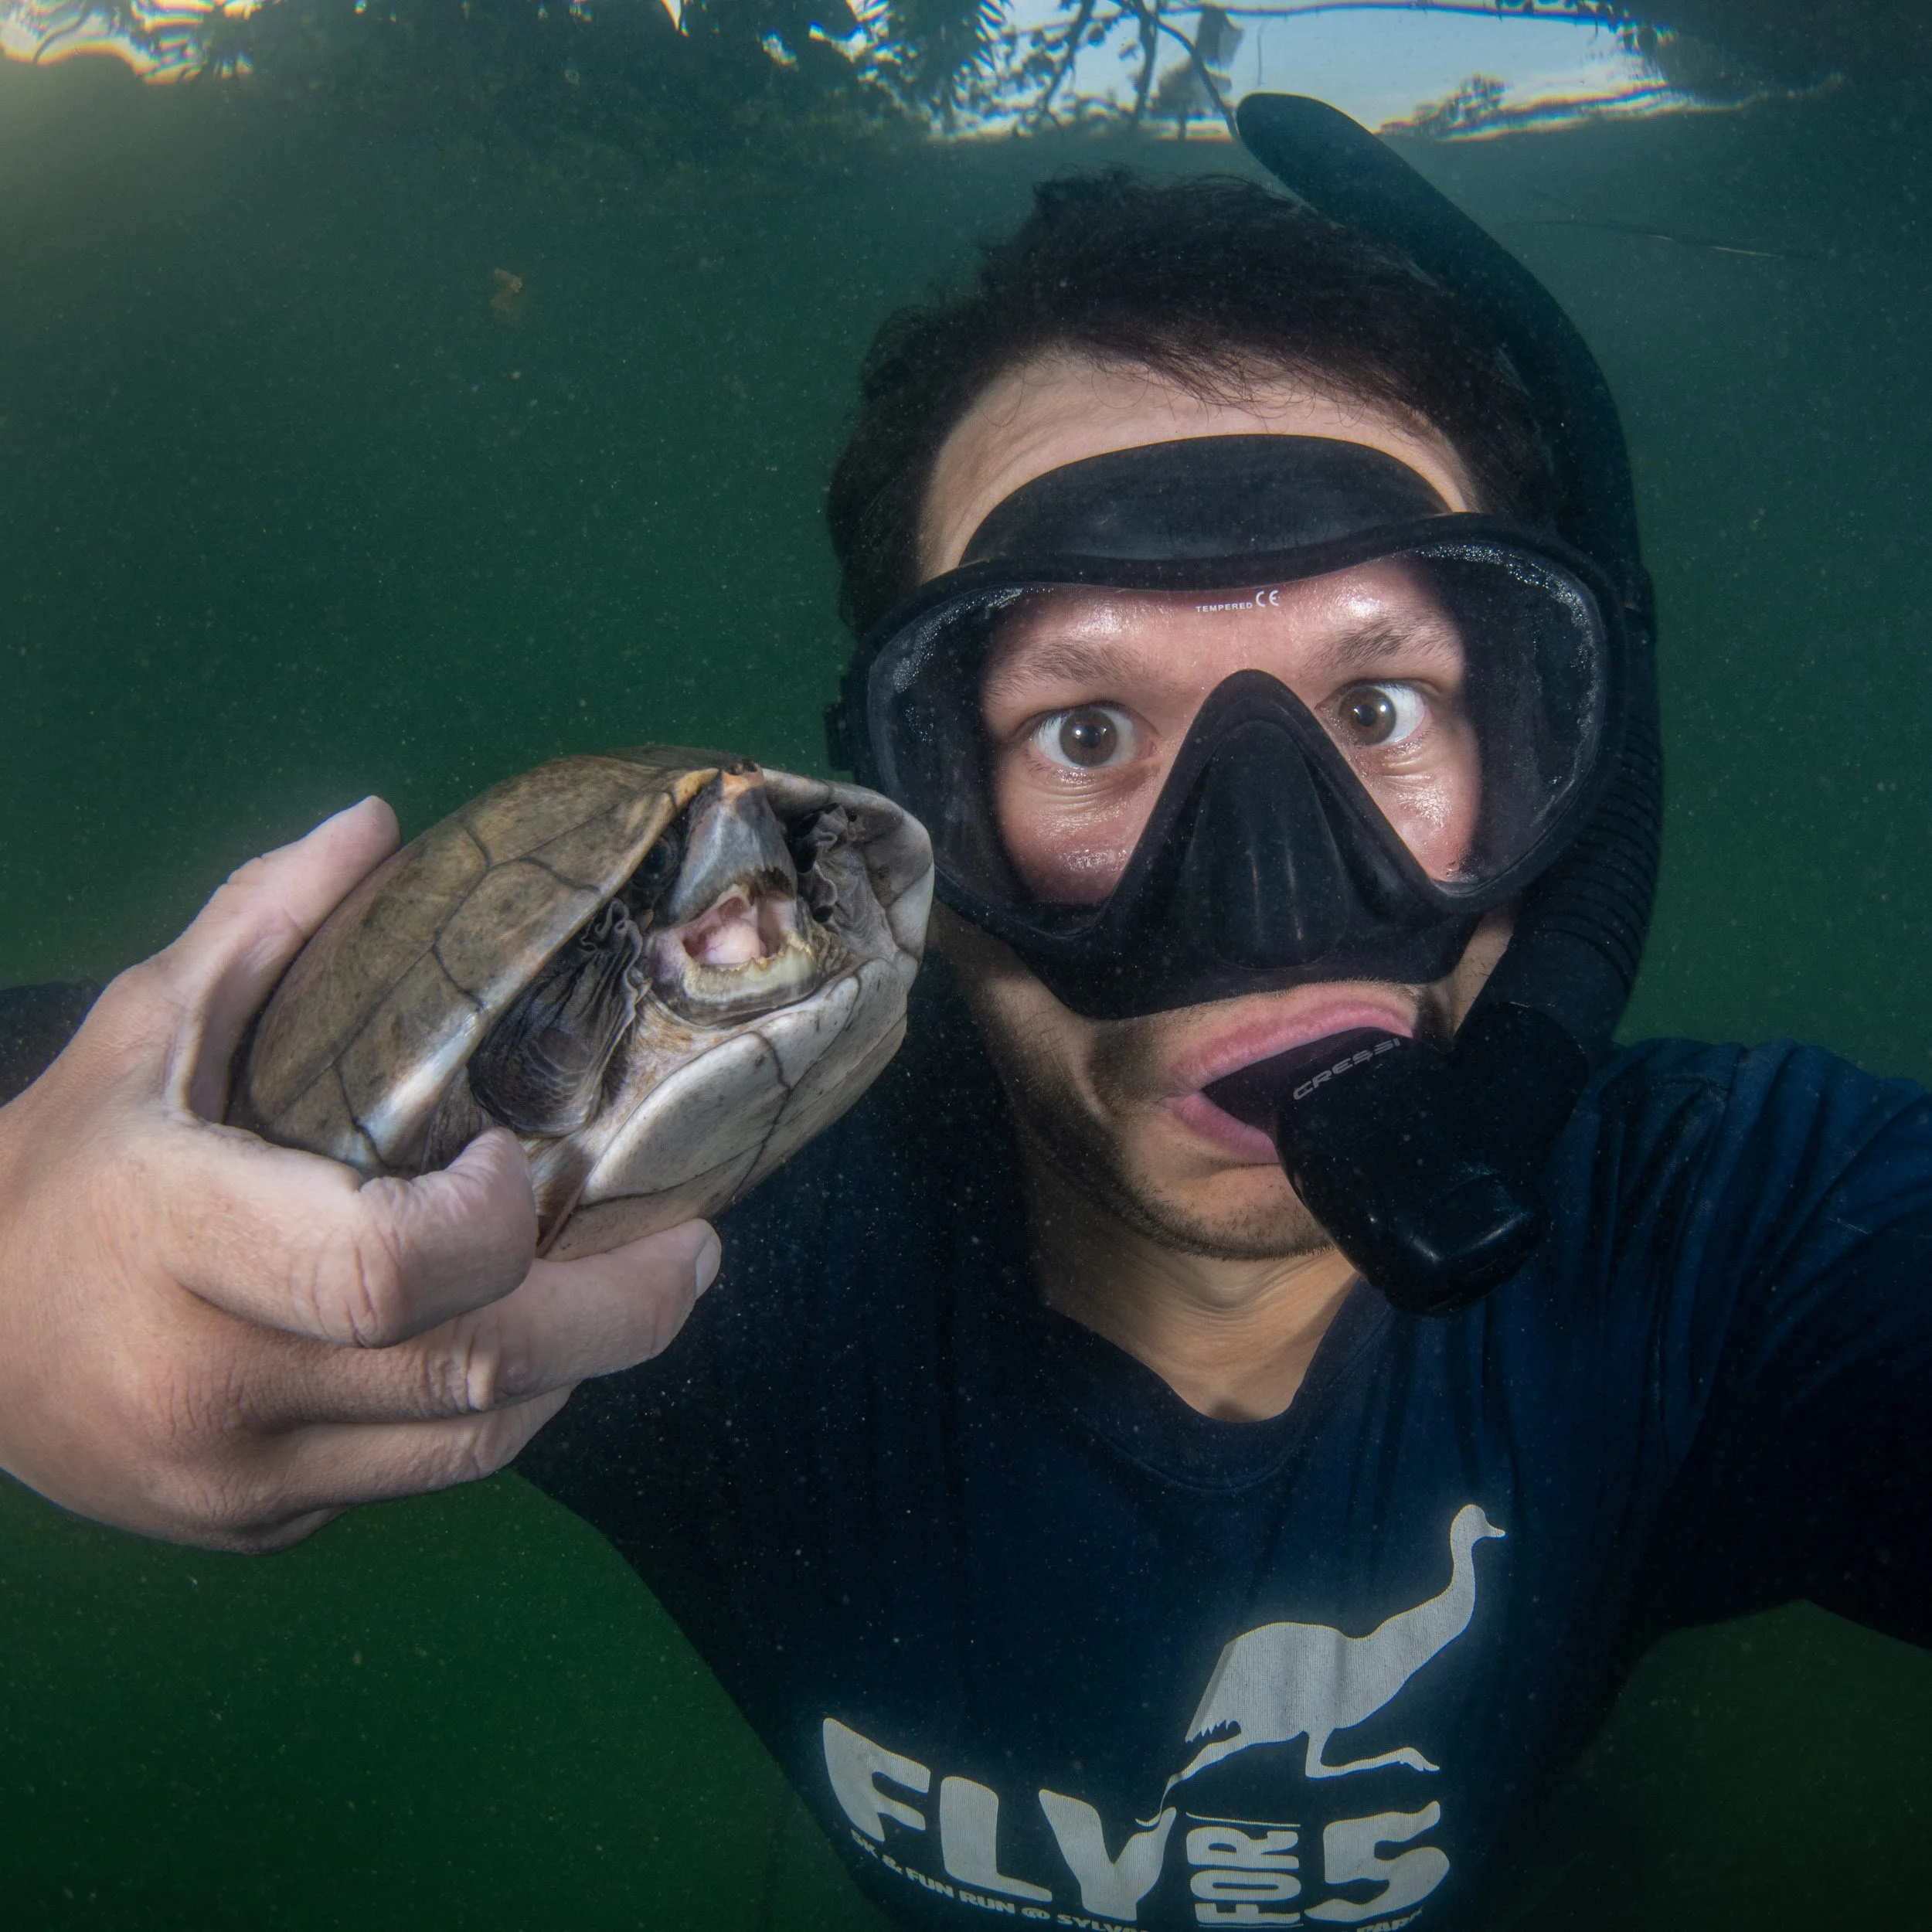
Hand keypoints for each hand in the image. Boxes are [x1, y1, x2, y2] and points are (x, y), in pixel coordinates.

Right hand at [0, 799, 719, 1551]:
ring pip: (468, 1442)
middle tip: (695, 1252)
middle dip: (615, 1314)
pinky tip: (534, 1346)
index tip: (529, 1161)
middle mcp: (207, 1382)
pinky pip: (421, 1476)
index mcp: (173, 1239)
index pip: (379, 1270)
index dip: (490, 1225)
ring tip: (643, 1290)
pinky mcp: (259, 1525)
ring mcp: (237, 1475)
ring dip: (579, 1365)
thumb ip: (262, 923)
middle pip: (465, 1372)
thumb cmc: (60, 1170)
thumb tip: (377, 821)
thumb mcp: (141, 1028)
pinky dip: (498, 1410)